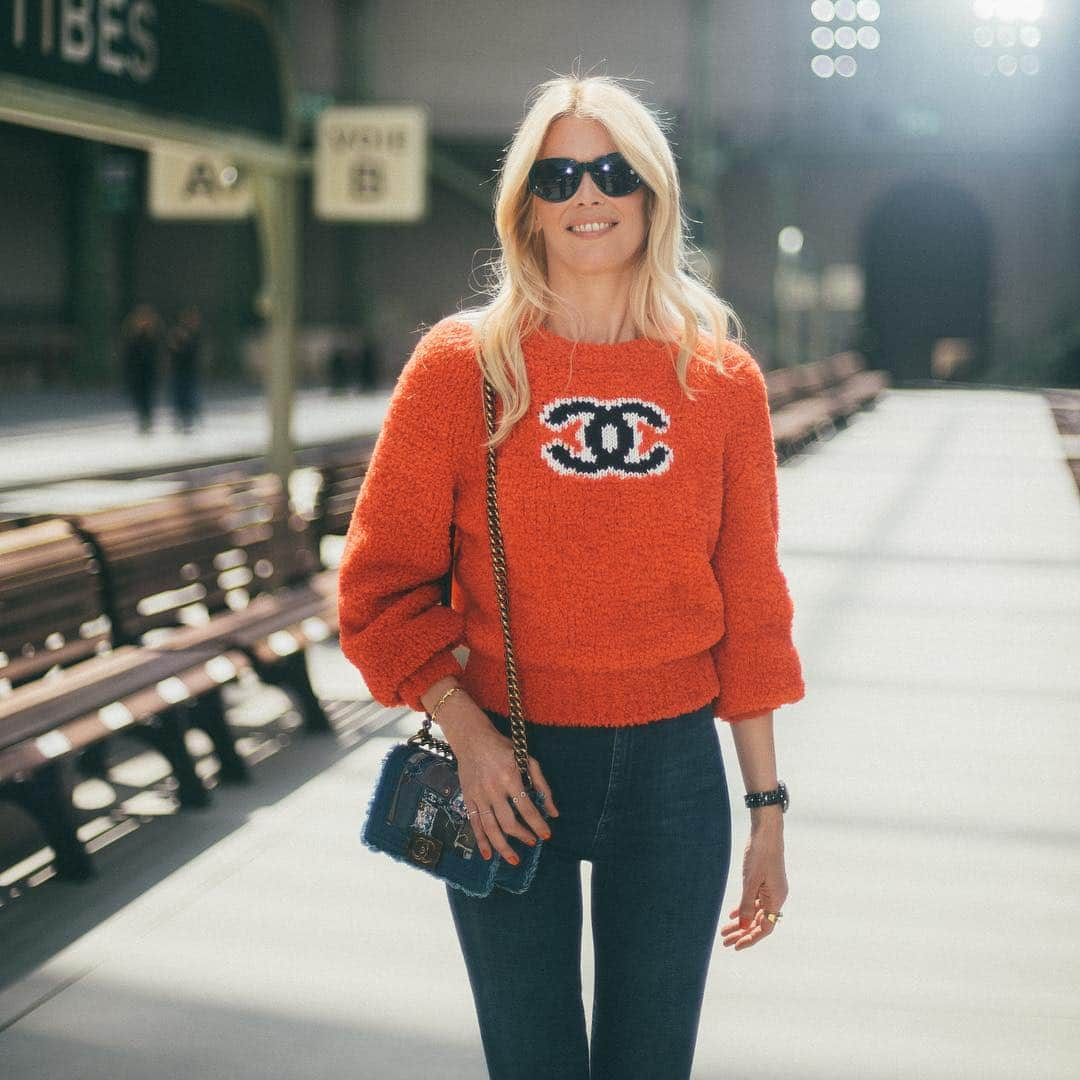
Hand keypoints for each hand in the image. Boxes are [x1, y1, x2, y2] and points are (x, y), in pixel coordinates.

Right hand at [438, 694, 558, 864]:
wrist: (472, 739)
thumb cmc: (504, 748)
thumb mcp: (527, 759)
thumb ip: (542, 785)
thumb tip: (553, 812)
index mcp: (510, 777)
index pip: (527, 808)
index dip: (538, 824)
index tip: (546, 835)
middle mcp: (493, 789)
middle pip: (508, 822)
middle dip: (522, 836)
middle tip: (532, 842)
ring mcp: (478, 795)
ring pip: (490, 828)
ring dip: (503, 847)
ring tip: (514, 859)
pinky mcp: (468, 798)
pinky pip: (474, 824)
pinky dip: (481, 841)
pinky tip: (488, 854)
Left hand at [720, 812, 786, 950]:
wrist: (766, 832)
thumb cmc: (760, 855)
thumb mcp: (750, 882)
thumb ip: (747, 905)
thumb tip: (744, 927)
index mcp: (776, 900)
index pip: (764, 928)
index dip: (750, 938)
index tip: (735, 946)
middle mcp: (776, 897)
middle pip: (758, 922)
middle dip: (741, 932)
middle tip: (724, 941)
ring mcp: (771, 889)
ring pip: (755, 912)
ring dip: (741, 921)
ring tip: (724, 930)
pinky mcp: (765, 881)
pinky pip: (755, 900)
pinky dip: (744, 907)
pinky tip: (732, 914)